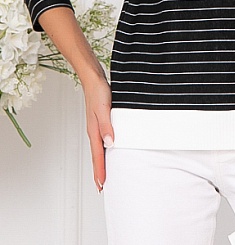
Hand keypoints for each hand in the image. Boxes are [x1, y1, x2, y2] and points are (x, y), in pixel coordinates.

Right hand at [83, 75, 113, 191]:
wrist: (93, 79)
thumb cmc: (98, 92)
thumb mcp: (104, 109)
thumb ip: (107, 126)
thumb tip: (110, 144)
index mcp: (94, 131)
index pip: (98, 156)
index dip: (100, 171)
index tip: (102, 185)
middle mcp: (94, 131)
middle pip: (96, 156)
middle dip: (98, 171)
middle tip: (101, 186)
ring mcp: (96, 126)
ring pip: (98, 149)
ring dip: (101, 162)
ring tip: (103, 173)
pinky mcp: (100, 121)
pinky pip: (101, 140)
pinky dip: (104, 150)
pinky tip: (108, 149)